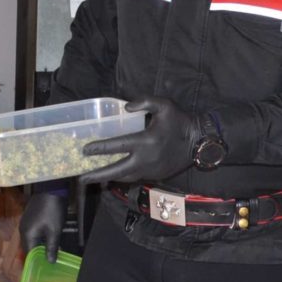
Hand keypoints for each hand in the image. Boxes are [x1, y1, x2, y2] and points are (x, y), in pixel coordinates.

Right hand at [19, 192, 64, 263]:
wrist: (51, 189)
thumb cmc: (52, 211)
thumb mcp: (55, 231)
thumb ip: (52, 248)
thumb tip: (50, 262)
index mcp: (27, 235)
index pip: (29, 255)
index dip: (36, 264)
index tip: (44, 272)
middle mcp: (23, 230)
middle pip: (29, 248)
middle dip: (38, 257)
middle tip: (49, 265)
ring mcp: (25, 224)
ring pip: (31, 241)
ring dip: (40, 248)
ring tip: (50, 255)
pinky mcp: (30, 219)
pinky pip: (33, 234)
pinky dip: (40, 240)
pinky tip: (49, 242)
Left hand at [78, 97, 199, 183]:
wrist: (200, 142)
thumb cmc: (180, 121)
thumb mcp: (164, 105)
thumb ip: (144, 102)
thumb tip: (126, 106)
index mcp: (145, 141)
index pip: (117, 146)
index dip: (99, 148)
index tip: (85, 150)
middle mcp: (145, 159)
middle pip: (116, 170)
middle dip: (98, 175)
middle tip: (81, 178)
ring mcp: (150, 170)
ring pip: (124, 177)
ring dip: (108, 178)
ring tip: (92, 178)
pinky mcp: (155, 176)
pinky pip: (134, 178)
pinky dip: (122, 177)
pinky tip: (112, 175)